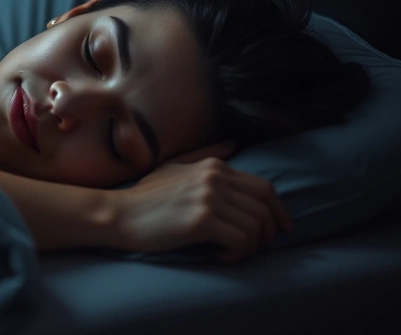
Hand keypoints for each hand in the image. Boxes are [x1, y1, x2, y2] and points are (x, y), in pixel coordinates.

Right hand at [112, 141, 293, 261]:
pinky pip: (240, 240)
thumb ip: (205, 154)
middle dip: (268, 232)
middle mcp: (215, 178)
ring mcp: (209, 198)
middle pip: (265, 208)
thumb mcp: (174, 167)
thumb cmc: (145, 196)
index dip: (278, 211)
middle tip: (254, 247)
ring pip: (256, 226)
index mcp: (213, 167)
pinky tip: (221, 255)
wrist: (120, 214)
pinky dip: (237, 253)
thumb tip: (233, 145)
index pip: (263, 188)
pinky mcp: (202, 221)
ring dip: (251, 246)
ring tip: (232, 251)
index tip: (281, 229)